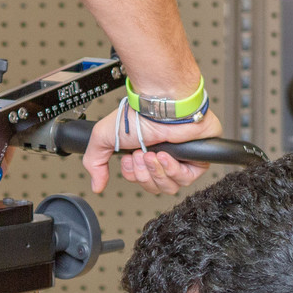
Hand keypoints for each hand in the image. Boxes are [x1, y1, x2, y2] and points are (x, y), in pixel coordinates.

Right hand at [84, 105, 222, 195]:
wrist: (160, 105)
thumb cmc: (139, 114)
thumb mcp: (104, 138)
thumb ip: (95, 163)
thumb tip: (96, 185)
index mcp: (147, 154)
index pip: (143, 181)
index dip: (135, 176)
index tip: (130, 161)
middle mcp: (164, 157)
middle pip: (156, 187)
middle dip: (145, 174)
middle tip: (141, 156)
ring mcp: (181, 159)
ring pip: (170, 186)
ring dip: (158, 173)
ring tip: (153, 155)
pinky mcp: (198, 158)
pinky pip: (186, 179)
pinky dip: (173, 170)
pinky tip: (166, 156)